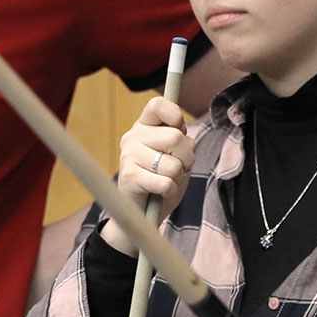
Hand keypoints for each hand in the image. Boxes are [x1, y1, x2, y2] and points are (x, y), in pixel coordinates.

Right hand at [101, 96, 195, 251]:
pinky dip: (171, 191)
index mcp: (144, 126)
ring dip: (178, 178)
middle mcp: (132, 137)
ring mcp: (128, 156)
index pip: (158, 105)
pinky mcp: (129, 177)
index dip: (175, 116)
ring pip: (172, 164)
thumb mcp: (177, 155)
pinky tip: (161, 192)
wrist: (142, 212)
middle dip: (187, 158)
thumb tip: (181, 133)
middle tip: (179, 167)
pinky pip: (165, 182)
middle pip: (175, 138)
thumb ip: (181, 140)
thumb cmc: (162, 179)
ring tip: (167, 181)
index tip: (180, 131)